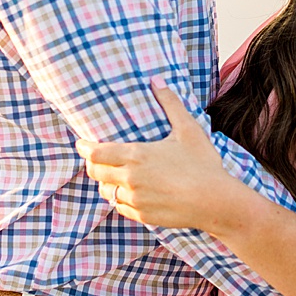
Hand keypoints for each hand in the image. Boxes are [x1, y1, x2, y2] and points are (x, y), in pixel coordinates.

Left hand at [77, 83, 252, 233]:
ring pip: (106, 191)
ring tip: (113, 177)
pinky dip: (120, 199)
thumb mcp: (188, 130)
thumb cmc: (203, 164)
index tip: (80, 144)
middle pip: (96, 172)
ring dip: (106, 183)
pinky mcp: (141, 215)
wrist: (215, 201)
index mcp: (136, 155)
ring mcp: (134, 199)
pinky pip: (120, 207)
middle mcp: (129, 178)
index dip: (85, 148)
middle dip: (93, 164)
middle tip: (96, 159)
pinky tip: (130, 194)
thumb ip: (170, 104)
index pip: (97, 153)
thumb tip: (156, 80)